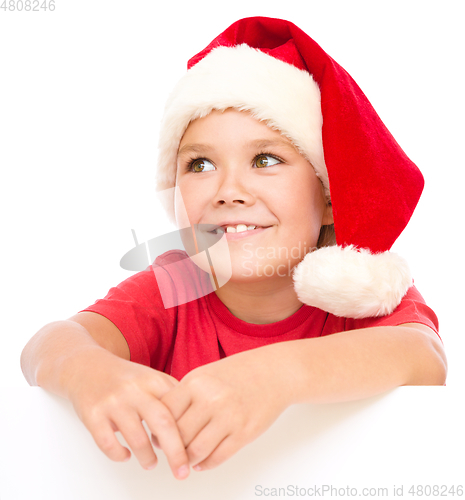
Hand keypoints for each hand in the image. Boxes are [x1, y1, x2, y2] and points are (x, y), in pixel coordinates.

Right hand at [66, 351, 189, 478]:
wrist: (86, 366)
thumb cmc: (125, 378)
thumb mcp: (150, 377)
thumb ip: (171, 395)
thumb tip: (195, 422)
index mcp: (153, 380)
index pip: (179, 408)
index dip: (189, 432)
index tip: (195, 449)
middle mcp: (135, 390)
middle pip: (163, 424)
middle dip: (176, 453)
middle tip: (182, 471)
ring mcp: (113, 402)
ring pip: (137, 439)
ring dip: (147, 458)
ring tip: (152, 464)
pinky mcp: (93, 415)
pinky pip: (108, 444)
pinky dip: (119, 455)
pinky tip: (126, 456)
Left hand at [160, 346, 291, 470]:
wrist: (274, 372)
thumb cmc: (239, 372)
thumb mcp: (205, 374)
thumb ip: (185, 394)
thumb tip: (164, 422)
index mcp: (196, 382)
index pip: (165, 412)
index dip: (159, 427)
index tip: (159, 434)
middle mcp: (210, 399)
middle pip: (178, 435)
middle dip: (172, 447)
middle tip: (171, 451)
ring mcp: (228, 417)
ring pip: (195, 450)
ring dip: (188, 458)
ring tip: (187, 457)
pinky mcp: (244, 433)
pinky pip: (218, 457)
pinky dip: (205, 464)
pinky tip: (202, 461)